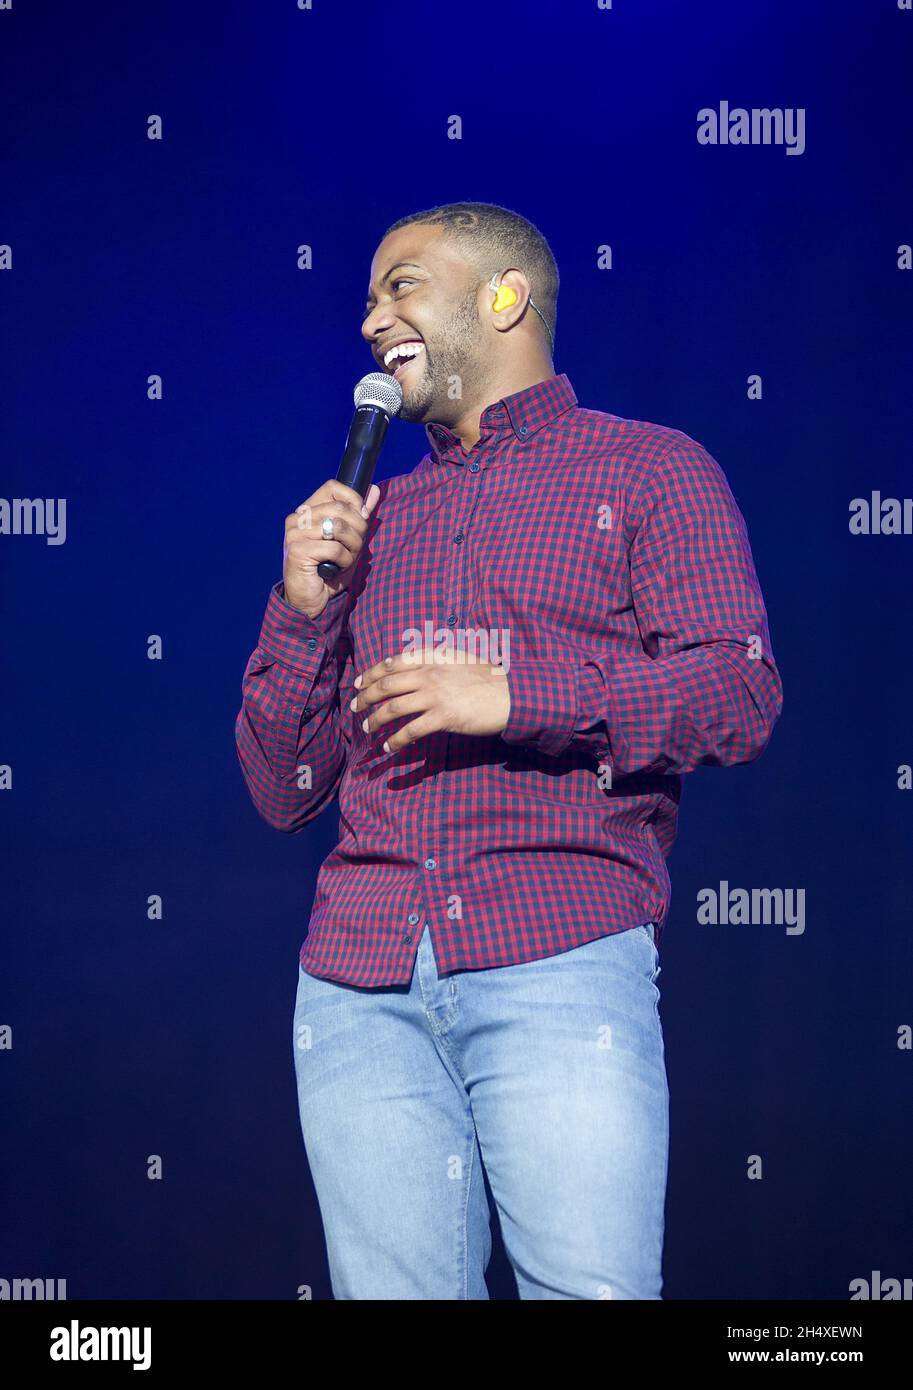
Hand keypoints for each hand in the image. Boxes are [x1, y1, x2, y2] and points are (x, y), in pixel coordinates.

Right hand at [282, 481, 380, 619]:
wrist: (309, 602)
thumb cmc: (329, 570)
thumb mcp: (349, 540)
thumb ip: (359, 515)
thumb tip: (374, 490)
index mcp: (306, 511)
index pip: (332, 487)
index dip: (354, 500)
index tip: (362, 518)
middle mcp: (297, 519)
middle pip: (341, 508)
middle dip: (359, 529)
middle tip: (356, 548)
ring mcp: (294, 534)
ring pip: (339, 527)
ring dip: (353, 547)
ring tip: (346, 559)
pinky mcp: (297, 551)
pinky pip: (334, 548)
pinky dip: (345, 560)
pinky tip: (337, 568)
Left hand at [351, 648, 510, 752]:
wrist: (511, 695)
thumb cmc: (489, 679)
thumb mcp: (460, 660)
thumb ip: (438, 661)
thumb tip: (418, 669)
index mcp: (433, 657)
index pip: (392, 663)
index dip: (371, 673)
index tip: (359, 683)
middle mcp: (430, 674)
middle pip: (386, 685)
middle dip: (366, 697)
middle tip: (355, 708)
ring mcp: (435, 696)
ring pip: (393, 708)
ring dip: (376, 720)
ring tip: (367, 729)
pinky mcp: (443, 717)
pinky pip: (411, 731)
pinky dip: (396, 740)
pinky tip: (389, 747)